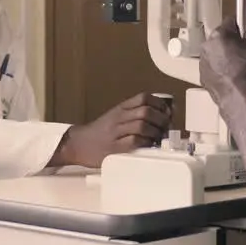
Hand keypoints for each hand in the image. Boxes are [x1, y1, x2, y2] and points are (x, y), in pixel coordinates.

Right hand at [54, 92, 172, 167]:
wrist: (78, 144)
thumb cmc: (100, 132)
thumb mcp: (116, 117)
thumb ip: (134, 114)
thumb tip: (161, 115)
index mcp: (120, 108)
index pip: (144, 97)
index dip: (160, 103)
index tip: (167, 112)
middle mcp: (119, 117)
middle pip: (146, 111)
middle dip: (162, 119)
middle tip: (166, 127)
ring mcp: (116, 132)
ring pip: (142, 125)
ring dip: (156, 132)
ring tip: (158, 138)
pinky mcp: (114, 148)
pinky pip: (134, 142)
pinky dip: (145, 143)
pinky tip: (148, 146)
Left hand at [199, 18, 245, 103]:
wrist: (243, 103)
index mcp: (218, 36)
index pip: (231, 22)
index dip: (242, 25)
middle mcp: (206, 49)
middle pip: (220, 38)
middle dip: (232, 42)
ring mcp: (203, 66)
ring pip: (216, 54)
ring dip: (226, 57)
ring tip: (242, 66)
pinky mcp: (204, 80)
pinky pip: (214, 68)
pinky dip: (223, 70)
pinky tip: (235, 78)